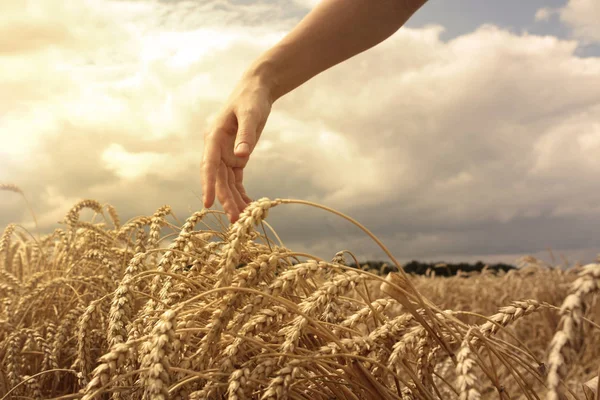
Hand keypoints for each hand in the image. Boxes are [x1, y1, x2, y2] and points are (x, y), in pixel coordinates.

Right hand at [201, 74, 272, 222]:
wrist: (257, 91)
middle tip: (234, 220)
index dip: (208, 185)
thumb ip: (246, 135)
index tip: (208, 203)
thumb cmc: (251, 99)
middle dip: (225, 200)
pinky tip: (248, 208)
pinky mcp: (237, 159)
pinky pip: (237, 181)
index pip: (208, 166)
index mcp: (213, 138)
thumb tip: (241, 156)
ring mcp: (226, 156)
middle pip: (219, 180)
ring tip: (242, 220)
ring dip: (233, 201)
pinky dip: (242, 194)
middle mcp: (216, 150)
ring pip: (227, 184)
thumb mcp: (250, 114)